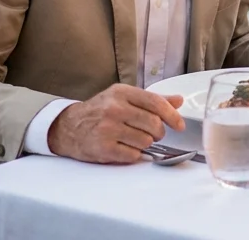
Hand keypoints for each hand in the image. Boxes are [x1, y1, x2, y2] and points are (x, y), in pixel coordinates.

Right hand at [48, 83, 183, 162]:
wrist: (68, 127)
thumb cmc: (98, 112)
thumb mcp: (122, 98)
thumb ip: (151, 100)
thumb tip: (178, 100)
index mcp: (122, 93)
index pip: (156, 103)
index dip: (172, 115)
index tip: (179, 125)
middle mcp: (115, 109)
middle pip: (154, 124)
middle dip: (159, 132)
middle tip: (153, 134)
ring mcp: (108, 128)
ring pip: (146, 141)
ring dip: (146, 144)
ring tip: (134, 139)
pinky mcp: (104, 147)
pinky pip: (133, 155)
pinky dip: (134, 154)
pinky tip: (125, 147)